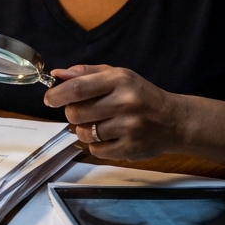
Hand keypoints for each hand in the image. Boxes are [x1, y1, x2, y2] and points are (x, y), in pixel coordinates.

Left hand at [43, 64, 188, 160]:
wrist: (175, 120)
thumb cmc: (141, 95)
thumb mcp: (118, 76)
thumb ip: (85, 74)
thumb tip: (56, 75)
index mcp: (120, 80)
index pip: (77, 88)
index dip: (57, 95)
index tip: (49, 99)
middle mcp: (125, 102)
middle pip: (76, 113)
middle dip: (73, 113)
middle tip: (84, 111)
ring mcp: (129, 128)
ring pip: (84, 134)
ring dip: (85, 130)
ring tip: (100, 124)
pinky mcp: (130, 149)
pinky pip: (96, 150)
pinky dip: (97, 145)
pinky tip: (110, 136)